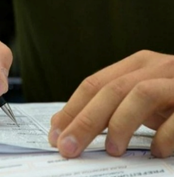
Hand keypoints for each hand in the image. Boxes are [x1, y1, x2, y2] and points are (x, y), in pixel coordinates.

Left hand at [48, 50, 173, 157]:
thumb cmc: (171, 100)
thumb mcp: (136, 100)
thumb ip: (107, 107)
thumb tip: (63, 126)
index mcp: (134, 65)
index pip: (93, 84)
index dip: (71, 109)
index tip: (55, 135)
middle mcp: (154, 67)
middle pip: (110, 91)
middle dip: (84, 121)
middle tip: (68, 149)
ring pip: (139, 94)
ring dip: (120, 124)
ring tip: (111, 150)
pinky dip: (165, 135)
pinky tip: (157, 151)